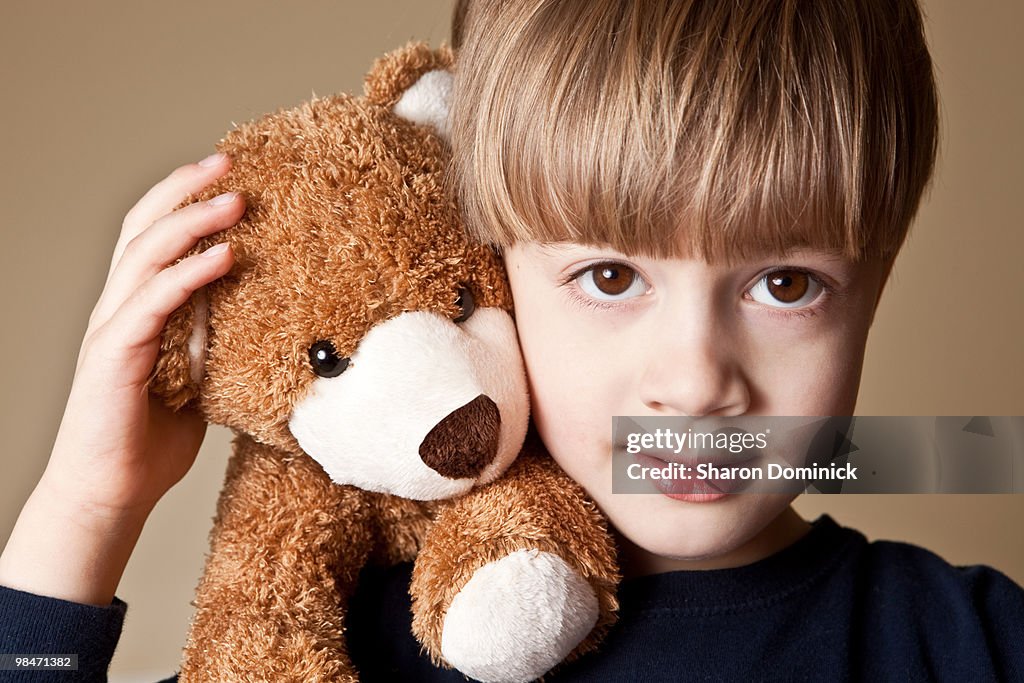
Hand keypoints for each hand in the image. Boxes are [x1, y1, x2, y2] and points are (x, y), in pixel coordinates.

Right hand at [0, 153, 241, 604]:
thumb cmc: (150, 441)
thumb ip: (211, 343)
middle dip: (186, 189)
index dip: (185, 202)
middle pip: (145, 227)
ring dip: (193, 221)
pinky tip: (225, 256)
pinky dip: (190, 274)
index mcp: (137, 310)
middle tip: (231, 160)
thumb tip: (250, 315)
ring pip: (146, 254)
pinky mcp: (113, 355)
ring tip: (236, 199)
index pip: (155, 238)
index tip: (229, 176)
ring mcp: (112, 328)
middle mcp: (119, 308)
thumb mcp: (198, 381)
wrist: (112, 493)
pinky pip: (154, 303)